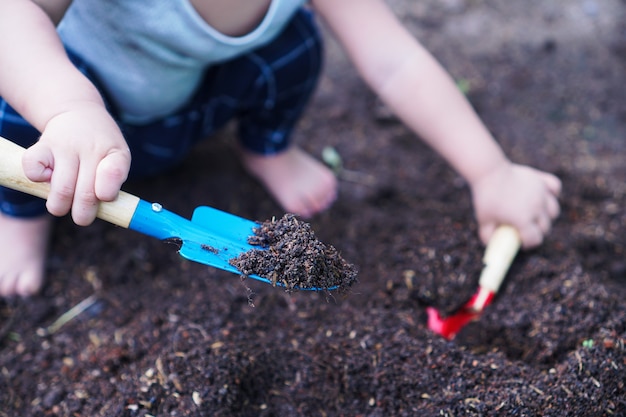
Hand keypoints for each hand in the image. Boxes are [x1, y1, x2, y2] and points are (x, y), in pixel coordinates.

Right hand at [21, 103, 130, 225]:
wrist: (79, 114)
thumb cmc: (101, 146)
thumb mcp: (119, 157)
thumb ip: (116, 180)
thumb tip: (103, 198)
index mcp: (114, 153)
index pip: (114, 174)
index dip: (107, 193)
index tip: (104, 197)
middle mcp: (89, 148)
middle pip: (86, 195)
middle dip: (83, 215)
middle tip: (82, 214)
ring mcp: (64, 146)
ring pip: (61, 191)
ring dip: (60, 206)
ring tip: (65, 200)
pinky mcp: (41, 146)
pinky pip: (32, 169)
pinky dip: (37, 180)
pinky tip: (47, 177)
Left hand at [470, 161, 560, 248]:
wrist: (489, 171)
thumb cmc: (486, 197)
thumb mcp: (483, 220)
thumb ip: (488, 236)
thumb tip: (493, 246)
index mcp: (523, 219)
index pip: (535, 239)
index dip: (528, 243)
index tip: (521, 241)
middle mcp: (537, 207)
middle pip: (545, 227)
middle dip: (536, 231)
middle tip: (524, 229)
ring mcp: (541, 193)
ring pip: (553, 211)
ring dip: (546, 216)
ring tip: (533, 215)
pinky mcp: (541, 180)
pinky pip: (555, 187)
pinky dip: (552, 193)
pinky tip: (542, 196)